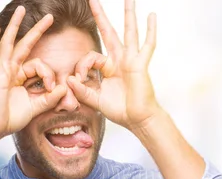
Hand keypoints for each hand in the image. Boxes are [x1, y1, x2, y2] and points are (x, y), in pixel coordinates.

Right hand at [0, 6, 68, 138]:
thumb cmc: (10, 118)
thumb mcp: (36, 107)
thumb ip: (50, 99)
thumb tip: (65, 89)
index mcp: (20, 76)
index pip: (39, 65)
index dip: (49, 75)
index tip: (53, 89)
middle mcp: (11, 70)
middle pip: (24, 44)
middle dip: (36, 30)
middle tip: (50, 16)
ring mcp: (2, 71)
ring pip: (10, 43)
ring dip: (15, 25)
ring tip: (20, 10)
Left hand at [66, 0, 162, 131]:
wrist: (138, 120)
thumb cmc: (121, 111)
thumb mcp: (95, 100)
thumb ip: (82, 90)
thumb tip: (69, 79)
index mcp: (108, 68)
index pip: (90, 57)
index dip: (82, 67)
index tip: (78, 79)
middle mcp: (120, 60)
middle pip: (109, 32)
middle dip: (100, 15)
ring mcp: (131, 60)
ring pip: (129, 32)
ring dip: (128, 14)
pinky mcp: (141, 65)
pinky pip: (147, 45)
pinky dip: (150, 31)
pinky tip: (152, 16)